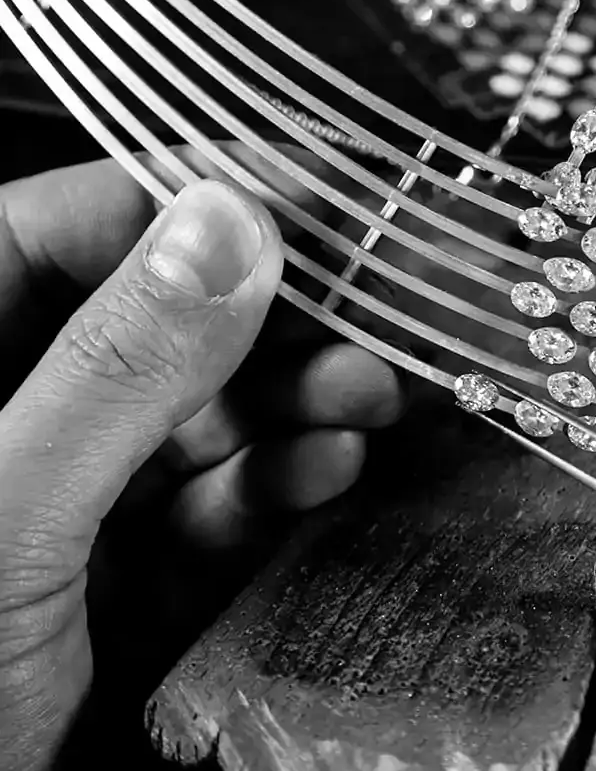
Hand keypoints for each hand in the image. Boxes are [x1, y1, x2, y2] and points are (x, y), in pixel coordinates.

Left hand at [0, 156, 404, 770]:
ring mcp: (57, 507)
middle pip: (148, 313)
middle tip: (382, 306)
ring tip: (372, 397)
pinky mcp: (113, 587)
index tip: (326, 183)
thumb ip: (114, 371)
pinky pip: (203, 504)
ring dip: (288, 396)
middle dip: (269, 308)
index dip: (195, 192)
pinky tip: (326, 473)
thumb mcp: (6, 528)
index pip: (66, 223)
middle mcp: (4, 425)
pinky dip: (271, 483)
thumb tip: (225, 219)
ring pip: (190, 409)